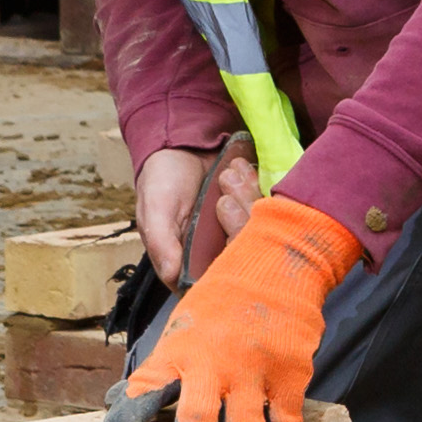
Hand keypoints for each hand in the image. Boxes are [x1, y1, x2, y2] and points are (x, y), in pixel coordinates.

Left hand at [107, 194, 358, 421]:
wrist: (278, 265)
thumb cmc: (220, 303)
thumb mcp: (179, 329)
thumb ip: (158, 371)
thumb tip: (118, 405)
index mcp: (179, 352)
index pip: (147, 387)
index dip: (129, 415)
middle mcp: (215, 364)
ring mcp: (255, 372)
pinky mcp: (291, 376)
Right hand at [132, 136, 257, 286]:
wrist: (181, 145)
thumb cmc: (162, 180)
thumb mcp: (156, 210)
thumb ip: (162, 242)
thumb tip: (172, 275)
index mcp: (189, 258)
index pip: (216, 276)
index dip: (228, 259)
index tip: (228, 231)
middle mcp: (215, 249)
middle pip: (243, 250)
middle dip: (238, 218)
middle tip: (225, 195)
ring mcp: (235, 229)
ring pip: (258, 227)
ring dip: (246, 196)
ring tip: (228, 175)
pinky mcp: (250, 211)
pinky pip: (265, 206)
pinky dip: (255, 185)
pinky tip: (240, 168)